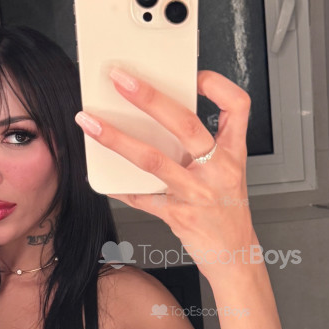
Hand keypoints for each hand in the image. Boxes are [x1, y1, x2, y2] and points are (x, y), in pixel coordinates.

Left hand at [75, 69, 253, 270]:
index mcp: (233, 153)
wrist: (234, 254)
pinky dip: (118, 186)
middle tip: (121, 78)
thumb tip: (157, 114)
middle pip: (185, 124)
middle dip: (150, 97)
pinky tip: (101, 176)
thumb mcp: (229, 170)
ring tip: (90, 122)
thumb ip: (206, 143)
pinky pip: (141, 197)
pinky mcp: (178, 216)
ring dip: (117, 138)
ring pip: (153, 159)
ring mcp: (197, 193)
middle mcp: (218, 170)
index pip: (238, 106)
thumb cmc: (227, 210)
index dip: (218, 85)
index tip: (195, 74)